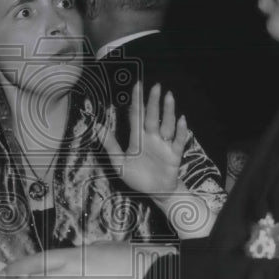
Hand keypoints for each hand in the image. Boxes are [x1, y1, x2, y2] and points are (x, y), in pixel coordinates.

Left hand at [97, 81, 189, 199]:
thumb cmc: (137, 176)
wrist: (155, 192)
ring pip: (167, 125)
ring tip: (169, 97)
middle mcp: (152, 138)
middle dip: (153, 102)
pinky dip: (181, 131)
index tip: (137, 85)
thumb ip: (110, 145)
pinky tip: (182, 120)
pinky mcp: (174, 155)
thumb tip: (97, 127)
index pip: (136, 115)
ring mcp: (164, 145)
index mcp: (138, 138)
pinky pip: (178, 141)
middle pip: (152, 117)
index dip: (137, 101)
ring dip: (168, 112)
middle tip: (155, 86)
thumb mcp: (119, 163)